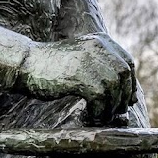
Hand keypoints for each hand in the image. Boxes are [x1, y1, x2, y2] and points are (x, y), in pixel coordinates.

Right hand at [18, 33, 137, 122]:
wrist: (26, 64)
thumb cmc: (53, 67)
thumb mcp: (82, 60)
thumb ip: (102, 70)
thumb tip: (128, 98)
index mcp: (100, 41)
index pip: (127, 62)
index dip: (130, 83)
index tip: (128, 99)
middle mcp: (98, 47)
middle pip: (124, 75)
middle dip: (123, 96)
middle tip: (117, 112)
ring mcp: (88, 60)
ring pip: (113, 88)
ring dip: (110, 107)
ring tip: (101, 116)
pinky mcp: (78, 75)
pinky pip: (99, 97)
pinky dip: (99, 110)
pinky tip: (91, 116)